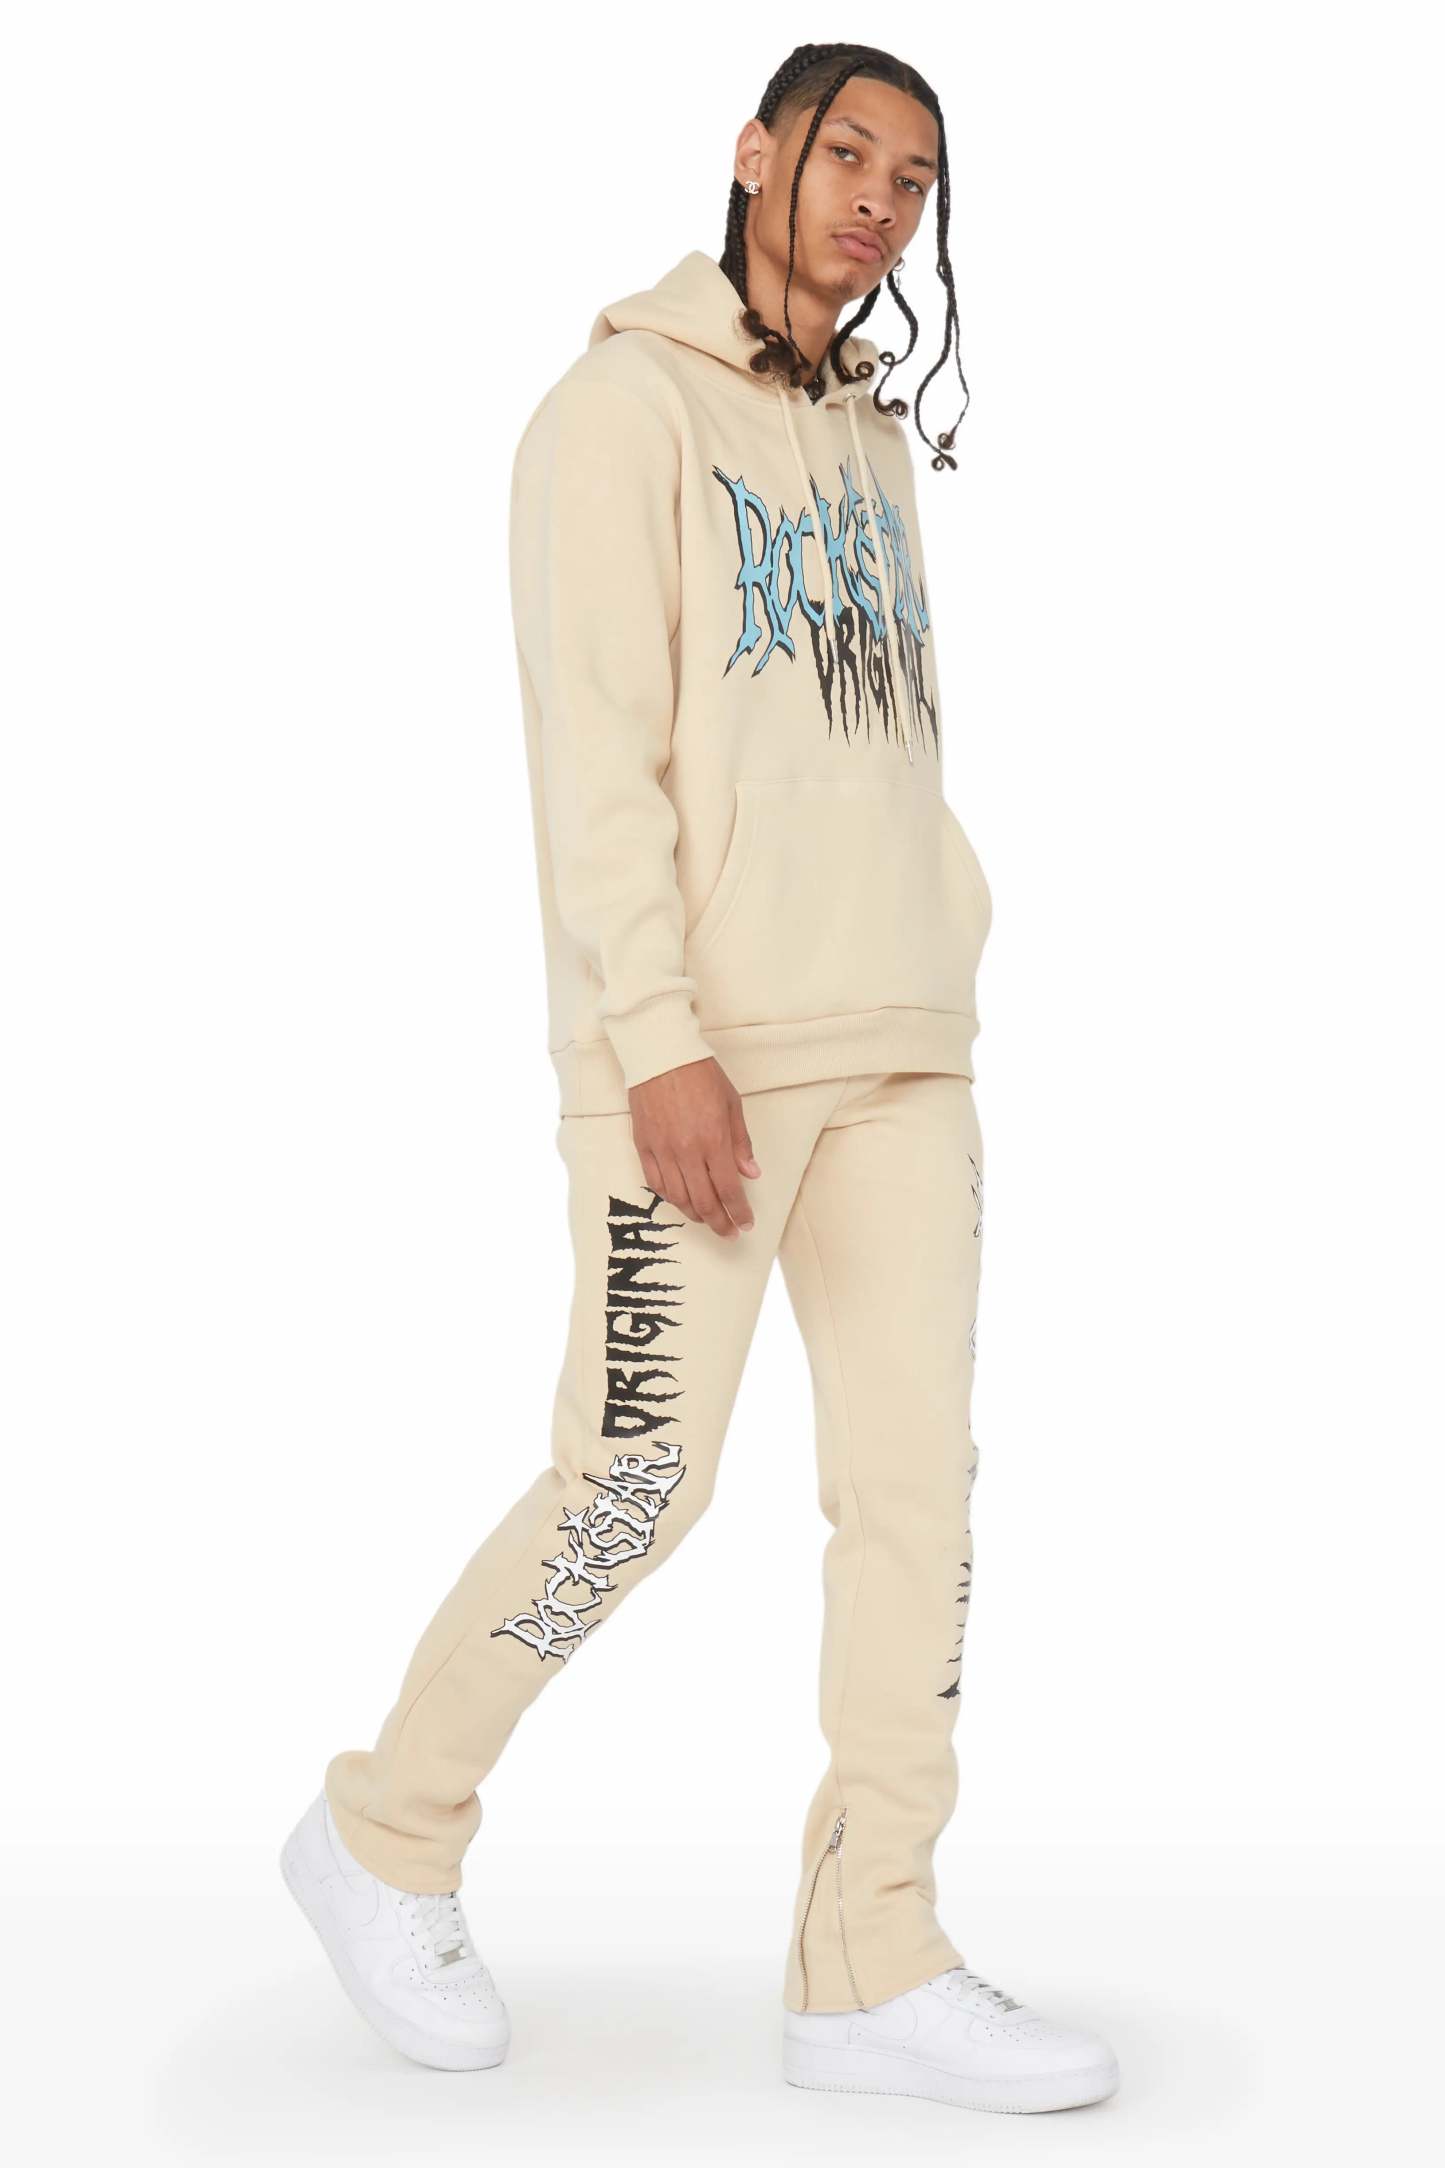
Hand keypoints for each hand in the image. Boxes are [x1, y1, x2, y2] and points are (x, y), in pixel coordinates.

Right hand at [628, 1056, 760, 1239]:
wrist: (660, 1054)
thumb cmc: (700, 1074)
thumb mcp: (732, 1104)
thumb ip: (741, 1143)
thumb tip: (751, 1174)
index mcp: (714, 1140)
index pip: (728, 1190)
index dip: (739, 1212)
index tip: (746, 1224)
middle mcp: (687, 1151)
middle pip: (704, 1202)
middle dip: (719, 1223)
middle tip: (729, 1232)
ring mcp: (663, 1150)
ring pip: (678, 1198)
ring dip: (696, 1214)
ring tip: (708, 1218)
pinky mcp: (644, 1146)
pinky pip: (656, 1183)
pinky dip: (670, 1197)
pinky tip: (681, 1200)